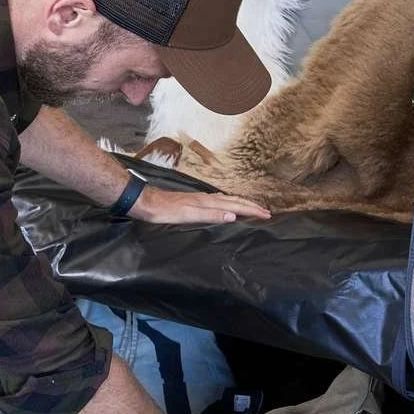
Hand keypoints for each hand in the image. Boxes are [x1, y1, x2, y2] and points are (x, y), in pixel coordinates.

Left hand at [129, 186, 269, 224]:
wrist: (147, 203)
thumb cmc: (166, 211)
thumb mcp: (189, 216)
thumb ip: (211, 215)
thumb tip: (233, 215)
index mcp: (208, 202)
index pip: (236, 206)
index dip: (252, 211)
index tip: (267, 215)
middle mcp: (207, 198)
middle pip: (235, 200)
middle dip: (252, 206)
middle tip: (266, 212)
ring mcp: (201, 198)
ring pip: (228, 199)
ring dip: (242, 203)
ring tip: (252, 207)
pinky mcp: (195, 200)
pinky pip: (218, 200)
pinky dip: (229, 202)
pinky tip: (226, 204)